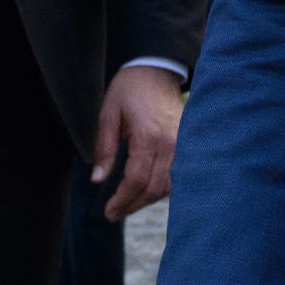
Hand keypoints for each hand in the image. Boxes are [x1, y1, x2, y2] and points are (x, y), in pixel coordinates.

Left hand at [93, 66, 188, 218]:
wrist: (157, 71)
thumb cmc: (129, 90)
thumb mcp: (108, 115)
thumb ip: (104, 148)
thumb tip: (98, 180)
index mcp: (148, 137)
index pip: (137, 180)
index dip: (122, 200)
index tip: (108, 211)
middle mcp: (170, 144)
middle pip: (154, 188)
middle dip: (132, 205)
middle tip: (113, 214)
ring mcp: (181, 145)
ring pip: (168, 186)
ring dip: (147, 200)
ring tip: (127, 205)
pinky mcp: (186, 145)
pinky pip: (177, 177)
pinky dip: (161, 189)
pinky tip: (145, 192)